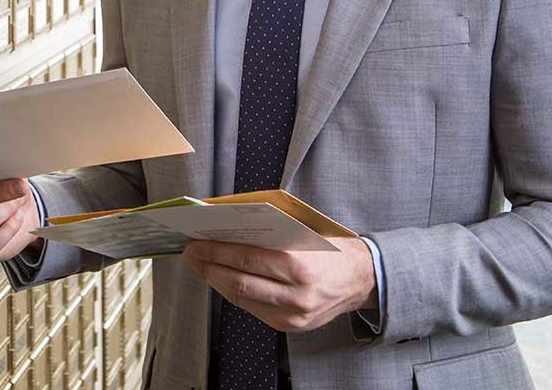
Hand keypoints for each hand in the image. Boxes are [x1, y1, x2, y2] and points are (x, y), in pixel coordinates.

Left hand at [183, 236, 377, 332]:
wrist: (361, 279)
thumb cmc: (329, 248)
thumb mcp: (302, 232)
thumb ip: (269, 232)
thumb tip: (227, 225)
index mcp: (298, 265)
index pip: (246, 258)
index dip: (216, 251)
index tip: (196, 242)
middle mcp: (296, 294)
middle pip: (239, 281)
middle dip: (209, 266)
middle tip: (190, 253)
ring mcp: (293, 315)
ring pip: (242, 297)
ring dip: (216, 281)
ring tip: (201, 265)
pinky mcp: (291, 326)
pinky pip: (253, 308)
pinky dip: (233, 292)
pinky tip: (221, 279)